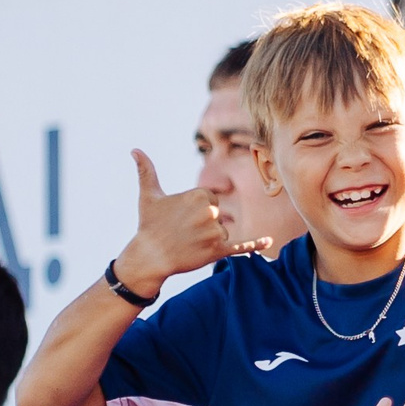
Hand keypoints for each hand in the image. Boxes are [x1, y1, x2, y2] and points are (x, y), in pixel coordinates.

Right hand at [113, 150, 270, 295]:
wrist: (150, 256)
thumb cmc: (149, 224)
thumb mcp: (148, 195)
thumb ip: (146, 171)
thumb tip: (135, 149)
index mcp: (199, 195)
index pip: (211, 199)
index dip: (197, 209)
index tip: (182, 217)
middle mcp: (210, 212)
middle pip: (218, 215)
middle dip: (204, 224)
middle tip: (184, 231)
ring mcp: (215, 233)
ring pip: (222, 232)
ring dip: (209, 239)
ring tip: (189, 243)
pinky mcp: (218, 251)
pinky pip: (241, 246)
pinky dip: (255, 244)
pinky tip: (269, 241)